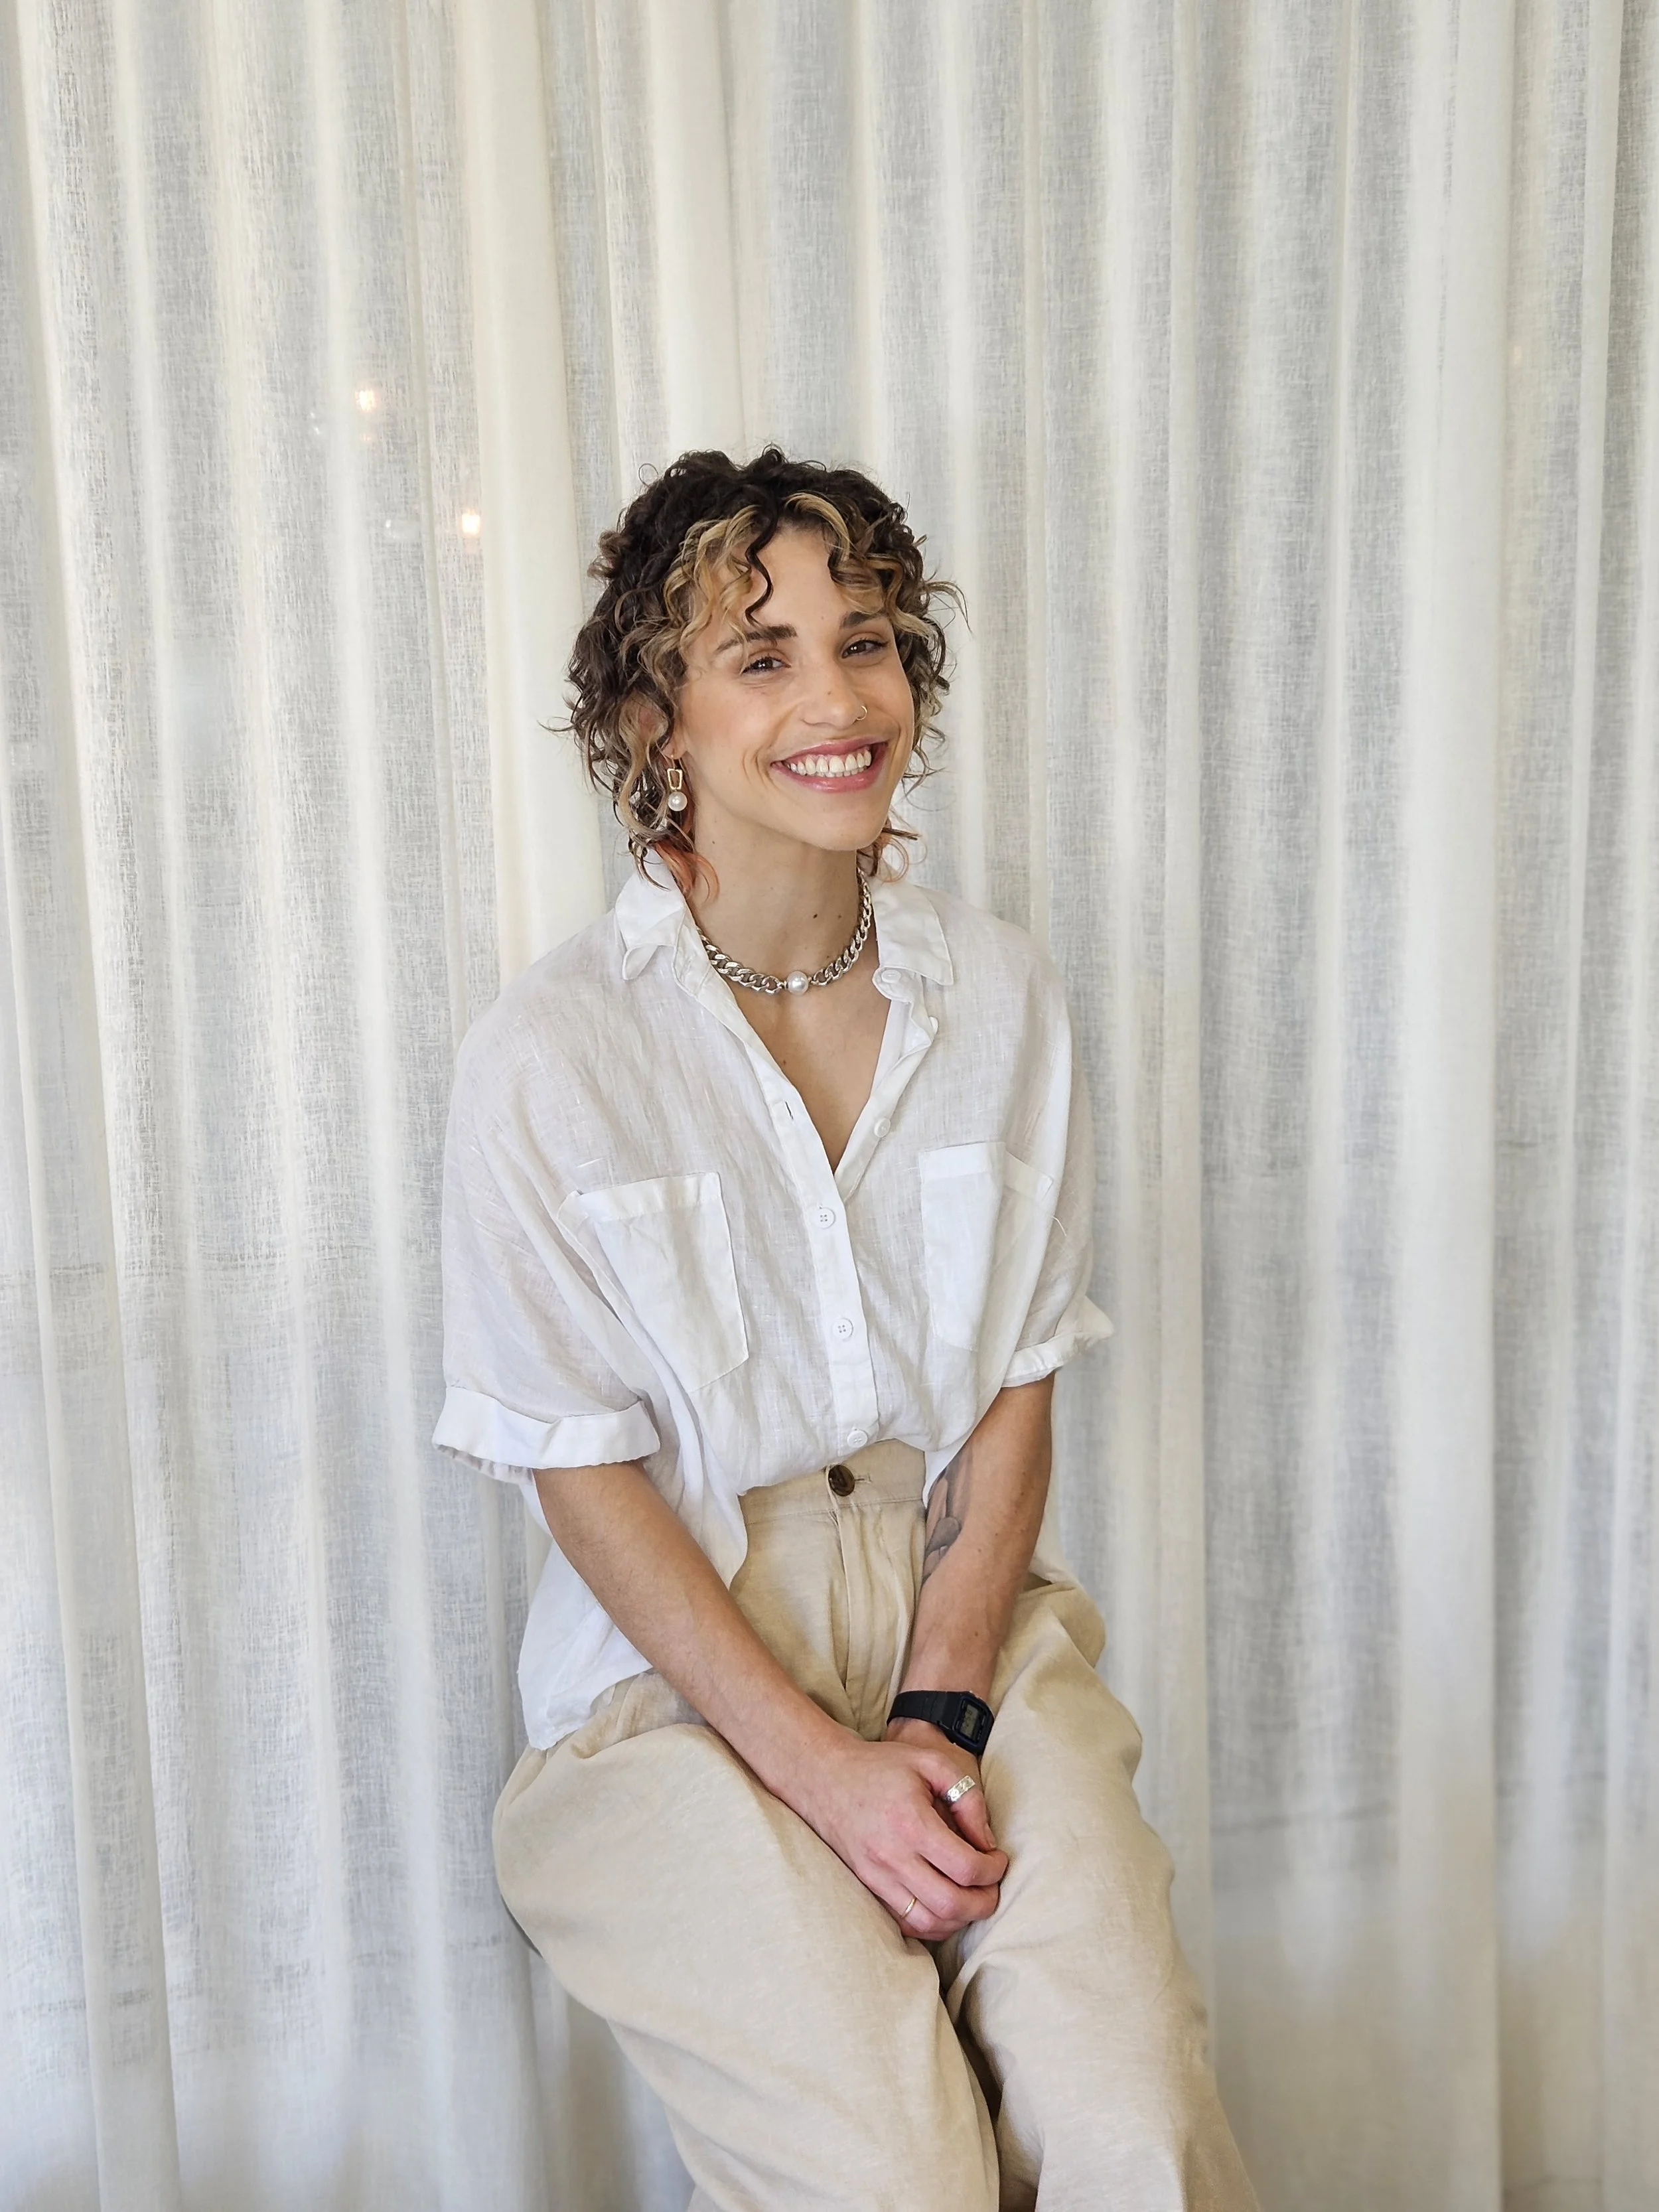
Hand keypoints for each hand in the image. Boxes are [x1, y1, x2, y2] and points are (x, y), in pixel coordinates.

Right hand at [791, 1730, 1006, 1941]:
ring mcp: (877, 1877)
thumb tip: (986, 1842)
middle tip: (993, 1886)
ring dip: (959, 1919)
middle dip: (984, 1903)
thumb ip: (966, 1797)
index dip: (993, 1870)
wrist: (824, 1777)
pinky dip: (932, 1924)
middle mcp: (892, 1857)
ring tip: (972, 1898)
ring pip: (928, 1922)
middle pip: (950, 1904)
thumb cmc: (881, 1766)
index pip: (964, 1867)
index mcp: (911, 1823)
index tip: (998, 1859)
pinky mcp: (868, 1887)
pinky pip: (905, 1924)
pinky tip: (945, 1907)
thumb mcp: (930, 1762)